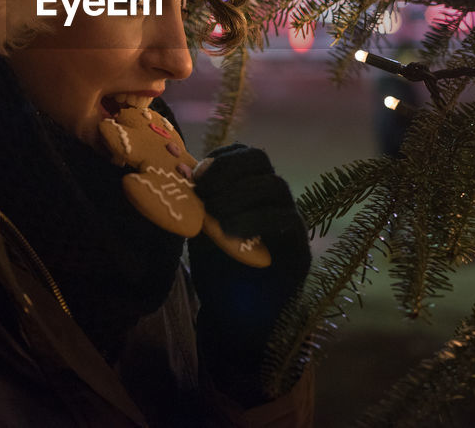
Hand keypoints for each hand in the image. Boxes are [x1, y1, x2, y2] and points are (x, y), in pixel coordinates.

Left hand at [189, 144, 310, 406]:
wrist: (235, 319)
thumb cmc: (217, 272)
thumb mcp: (200, 230)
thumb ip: (196, 203)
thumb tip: (175, 172)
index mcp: (251, 191)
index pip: (245, 155)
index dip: (221, 158)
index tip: (195, 174)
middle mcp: (274, 201)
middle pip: (262, 161)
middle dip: (228, 170)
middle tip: (203, 189)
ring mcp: (291, 223)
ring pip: (275, 186)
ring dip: (239, 194)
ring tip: (214, 213)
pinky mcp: (299, 249)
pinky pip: (285, 219)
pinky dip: (255, 219)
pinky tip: (230, 231)